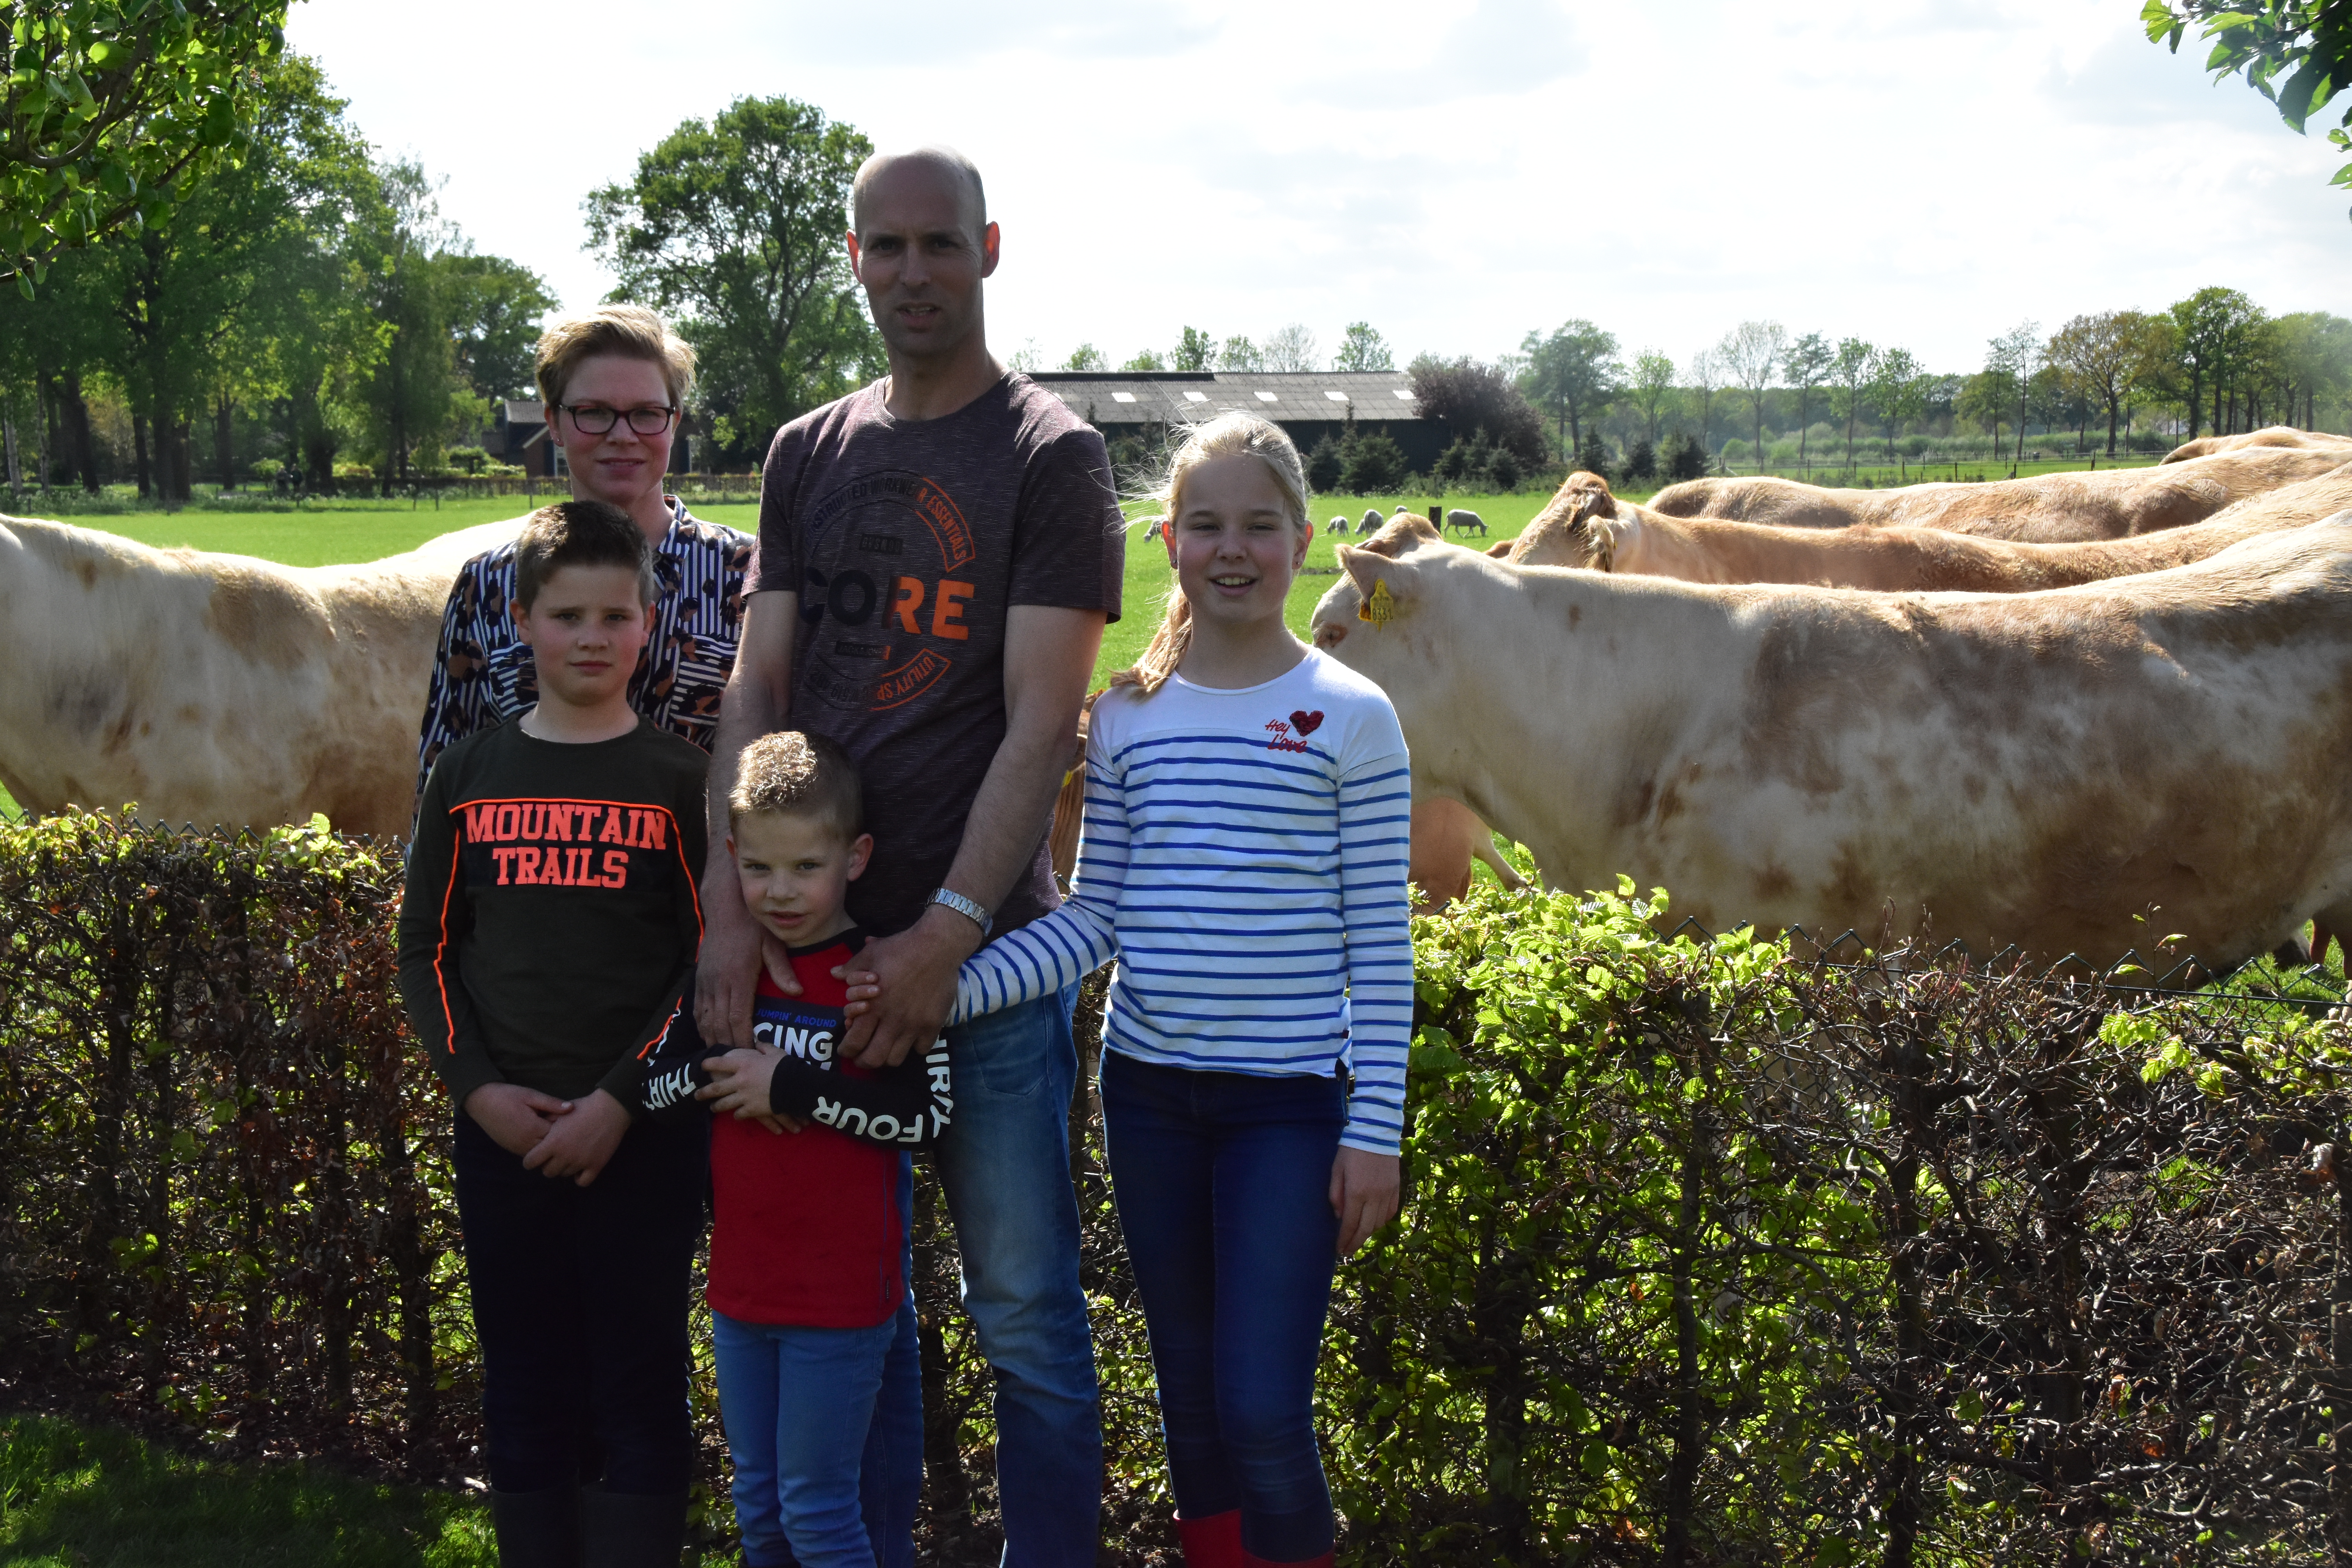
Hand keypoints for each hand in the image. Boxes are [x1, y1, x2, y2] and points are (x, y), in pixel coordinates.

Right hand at [463, 1082, 571, 1156]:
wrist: (481, 1102)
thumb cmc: (507, 1096)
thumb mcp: (531, 1095)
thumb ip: (551, 1104)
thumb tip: (572, 1108)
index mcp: (532, 1129)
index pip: (559, 1134)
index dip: (567, 1126)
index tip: (572, 1118)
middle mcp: (525, 1143)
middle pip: (552, 1147)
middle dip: (560, 1137)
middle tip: (568, 1125)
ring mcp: (518, 1148)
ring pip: (542, 1153)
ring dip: (549, 1143)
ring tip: (554, 1129)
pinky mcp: (513, 1149)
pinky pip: (532, 1153)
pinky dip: (539, 1145)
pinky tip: (542, 1134)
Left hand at [522, 1088, 631, 1185]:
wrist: (610, 1109)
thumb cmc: (583, 1108)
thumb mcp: (560, 1113)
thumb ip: (546, 1125)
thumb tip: (536, 1134)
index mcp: (553, 1143)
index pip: (530, 1162)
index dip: (530, 1160)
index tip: (535, 1156)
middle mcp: (565, 1155)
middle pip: (547, 1172)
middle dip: (548, 1164)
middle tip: (554, 1156)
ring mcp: (581, 1162)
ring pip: (564, 1175)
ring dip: (564, 1168)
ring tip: (569, 1157)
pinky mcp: (596, 1166)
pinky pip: (582, 1182)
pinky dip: (579, 1177)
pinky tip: (580, 1168)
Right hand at [694, 886, 801, 1047]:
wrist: (725, 908)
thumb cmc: (752, 926)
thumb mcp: (772, 944)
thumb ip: (782, 969)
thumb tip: (797, 992)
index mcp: (738, 977)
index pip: (738, 1017)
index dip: (743, 1040)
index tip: (750, 1055)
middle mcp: (719, 983)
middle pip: (720, 1024)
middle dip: (728, 1047)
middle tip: (737, 1065)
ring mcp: (706, 982)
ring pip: (706, 1019)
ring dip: (713, 1040)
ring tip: (722, 1058)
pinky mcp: (699, 979)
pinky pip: (698, 1008)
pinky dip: (702, 1025)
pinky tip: (708, 1036)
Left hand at [699, 1046, 803, 1130]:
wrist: (794, 1086)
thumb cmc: (784, 1066)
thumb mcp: (774, 1052)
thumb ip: (764, 1047)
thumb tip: (758, 1042)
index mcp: (743, 1065)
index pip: (719, 1063)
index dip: (709, 1064)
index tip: (703, 1066)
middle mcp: (739, 1081)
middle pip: (715, 1089)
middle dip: (703, 1092)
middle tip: (696, 1095)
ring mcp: (744, 1097)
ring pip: (723, 1104)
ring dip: (716, 1106)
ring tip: (712, 1107)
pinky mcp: (751, 1110)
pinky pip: (739, 1114)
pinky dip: (737, 1115)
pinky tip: (736, 1115)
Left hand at [835, 910, 975, 1068]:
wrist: (938, 946)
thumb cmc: (901, 948)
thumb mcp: (871, 954)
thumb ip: (852, 968)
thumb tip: (835, 973)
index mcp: (872, 1006)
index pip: (854, 1042)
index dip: (846, 1051)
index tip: (846, 1050)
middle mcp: (891, 1021)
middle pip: (873, 1059)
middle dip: (864, 1061)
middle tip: (864, 1056)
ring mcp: (913, 1025)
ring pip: (896, 1059)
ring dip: (888, 1056)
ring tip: (887, 1047)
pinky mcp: (933, 1024)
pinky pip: (921, 1049)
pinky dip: (915, 1047)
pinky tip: (912, 1037)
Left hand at [1330, 1146, 1400, 1256]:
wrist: (1376, 1132)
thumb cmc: (1351, 1150)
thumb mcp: (1336, 1170)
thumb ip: (1336, 1194)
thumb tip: (1339, 1216)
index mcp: (1356, 1192)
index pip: (1350, 1224)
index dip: (1344, 1239)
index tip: (1339, 1250)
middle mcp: (1374, 1196)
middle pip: (1366, 1229)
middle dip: (1356, 1243)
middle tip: (1348, 1251)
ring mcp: (1388, 1193)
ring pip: (1379, 1223)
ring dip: (1368, 1233)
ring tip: (1358, 1238)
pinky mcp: (1397, 1188)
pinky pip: (1391, 1212)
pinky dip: (1382, 1222)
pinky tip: (1374, 1224)